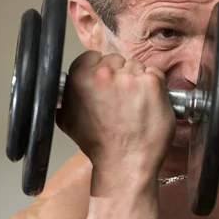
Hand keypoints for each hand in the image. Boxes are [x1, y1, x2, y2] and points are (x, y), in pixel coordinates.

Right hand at [56, 52, 175, 185]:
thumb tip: (62, 85)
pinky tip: (148, 105)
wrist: (125, 162)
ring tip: (136, 104)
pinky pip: (155, 74)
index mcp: (80, 77)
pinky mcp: (152, 84)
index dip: (101, 70)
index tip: (106, 84)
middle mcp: (104, 73)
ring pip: (137, 66)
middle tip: (122, 98)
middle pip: (117, 60)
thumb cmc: (99, 144)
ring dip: (138, 81)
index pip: (93, 56)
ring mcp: (129, 78)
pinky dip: (155, 87)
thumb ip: (66, 95)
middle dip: (121, 75)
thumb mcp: (67, 119)